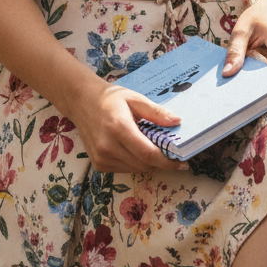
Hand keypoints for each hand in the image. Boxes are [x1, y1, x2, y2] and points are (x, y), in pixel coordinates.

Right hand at [68, 85, 188, 172]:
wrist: (82, 102)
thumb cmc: (111, 98)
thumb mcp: (136, 99)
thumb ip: (156, 112)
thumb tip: (177, 121)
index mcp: (119, 128)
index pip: (148, 154)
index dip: (168, 162)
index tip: (183, 163)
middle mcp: (108, 147)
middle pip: (144, 164)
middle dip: (161, 161)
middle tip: (171, 152)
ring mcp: (101, 158)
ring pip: (135, 169)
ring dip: (148, 162)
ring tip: (151, 145)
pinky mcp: (98, 164)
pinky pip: (125, 169)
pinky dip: (135, 162)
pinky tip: (135, 148)